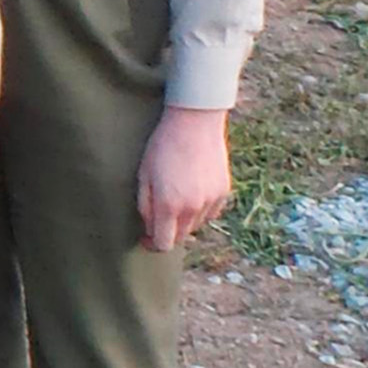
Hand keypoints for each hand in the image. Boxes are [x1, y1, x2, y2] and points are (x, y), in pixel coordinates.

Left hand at [138, 105, 231, 251]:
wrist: (194, 123)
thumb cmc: (162, 145)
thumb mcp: (144, 174)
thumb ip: (145, 205)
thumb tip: (149, 228)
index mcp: (169, 204)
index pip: (164, 243)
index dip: (152, 244)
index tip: (145, 238)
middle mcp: (193, 208)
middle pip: (180, 236)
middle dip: (167, 232)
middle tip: (157, 218)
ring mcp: (211, 201)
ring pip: (196, 226)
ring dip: (183, 221)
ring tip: (174, 199)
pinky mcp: (224, 192)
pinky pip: (211, 213)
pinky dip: (200, 211)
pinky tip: (191, 193)